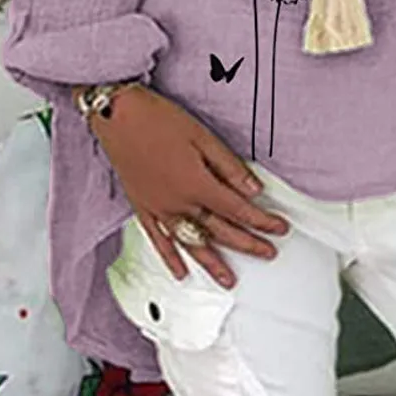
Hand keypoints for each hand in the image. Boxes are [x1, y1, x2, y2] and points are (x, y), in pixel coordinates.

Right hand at [89, 85, 289, 288]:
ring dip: (213, 263)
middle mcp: (178, 203)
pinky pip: (159, 241)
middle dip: (247, 244)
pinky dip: (171, 259)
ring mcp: (159, 209)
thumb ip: (229, 166)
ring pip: (192, 243)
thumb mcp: (202, 136)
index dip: (261, 221)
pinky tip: (181, 272)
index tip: (278, 228)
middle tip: (268, 252)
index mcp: (197, 184)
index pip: (237, 210)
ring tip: (229, 280)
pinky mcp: (142, 208)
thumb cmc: (158, 119)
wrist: (117, 115)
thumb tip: (253, 189)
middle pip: (219, 230)